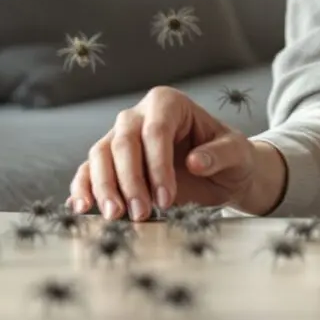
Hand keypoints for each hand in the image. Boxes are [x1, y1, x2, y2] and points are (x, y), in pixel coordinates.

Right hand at [67, 86, 287, 220]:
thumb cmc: (229, 157)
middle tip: (140, 213)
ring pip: (100, 155)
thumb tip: (195, 162)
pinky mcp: (109, 161)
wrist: (221, 173)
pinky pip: (88, 171)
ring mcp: (119, 137)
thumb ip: (220, 154)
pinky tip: (82, 208)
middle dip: (129, 180)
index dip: (158, 165)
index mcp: (167, 103)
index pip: (156, 131)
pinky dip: (83, 188)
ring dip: (104, 187)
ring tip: (114, 216)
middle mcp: (138, 116)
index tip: (167, 198)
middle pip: (123, 143)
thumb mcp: (237, 153)